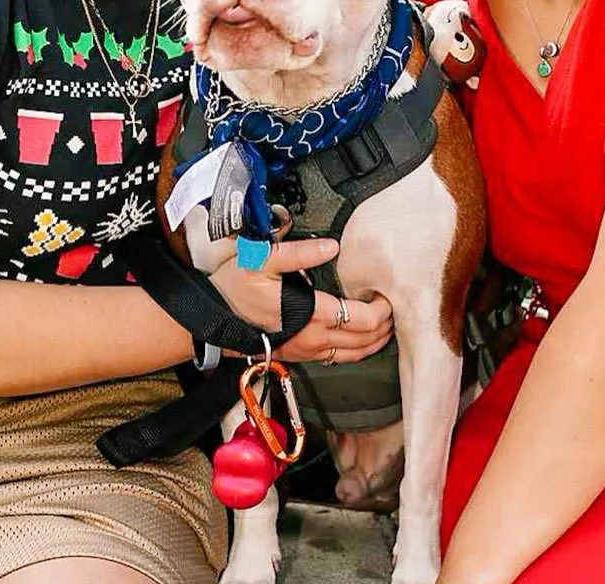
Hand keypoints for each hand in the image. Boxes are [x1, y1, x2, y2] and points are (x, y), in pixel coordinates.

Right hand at [209, 237, 392, 365]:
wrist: (209, 318)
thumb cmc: (234, 287)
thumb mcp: (262, 259)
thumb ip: (300, 253)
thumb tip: (333, 246)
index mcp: (311, 315)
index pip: (362, 320)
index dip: (382, 310)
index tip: (388, 294)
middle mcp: (313, 339)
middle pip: (364, 341)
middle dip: (385, 327)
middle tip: (395, 307)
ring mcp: (306, 351)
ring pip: (353, 355)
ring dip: (374, 342)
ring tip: (386, 325)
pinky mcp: (298, 355)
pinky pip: (337, 358)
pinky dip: (357, 350)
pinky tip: (360, 338)